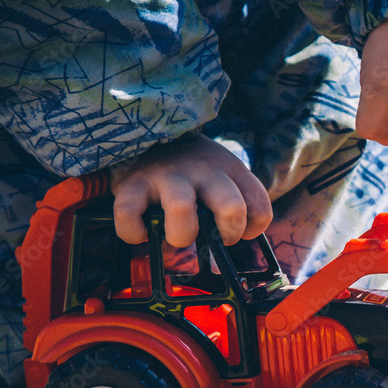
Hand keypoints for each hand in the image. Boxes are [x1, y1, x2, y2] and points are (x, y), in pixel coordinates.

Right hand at [110, 133, 271, 247]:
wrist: (151, 133)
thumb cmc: (192, 169)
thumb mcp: (223, 175)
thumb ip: (233, 206)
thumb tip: (221, 254)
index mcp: (230, 170)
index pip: (258, 208)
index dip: (250, 230)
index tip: (235, 231)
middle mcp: (203, 170)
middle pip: (231, 207)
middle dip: (227, 234)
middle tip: (213, 239)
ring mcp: (167, 175)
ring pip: (181, 208)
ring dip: (181, 235)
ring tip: (176, 236)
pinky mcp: (132, 183)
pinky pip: (128, 214)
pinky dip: (133, 233)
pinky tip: (142, 233)